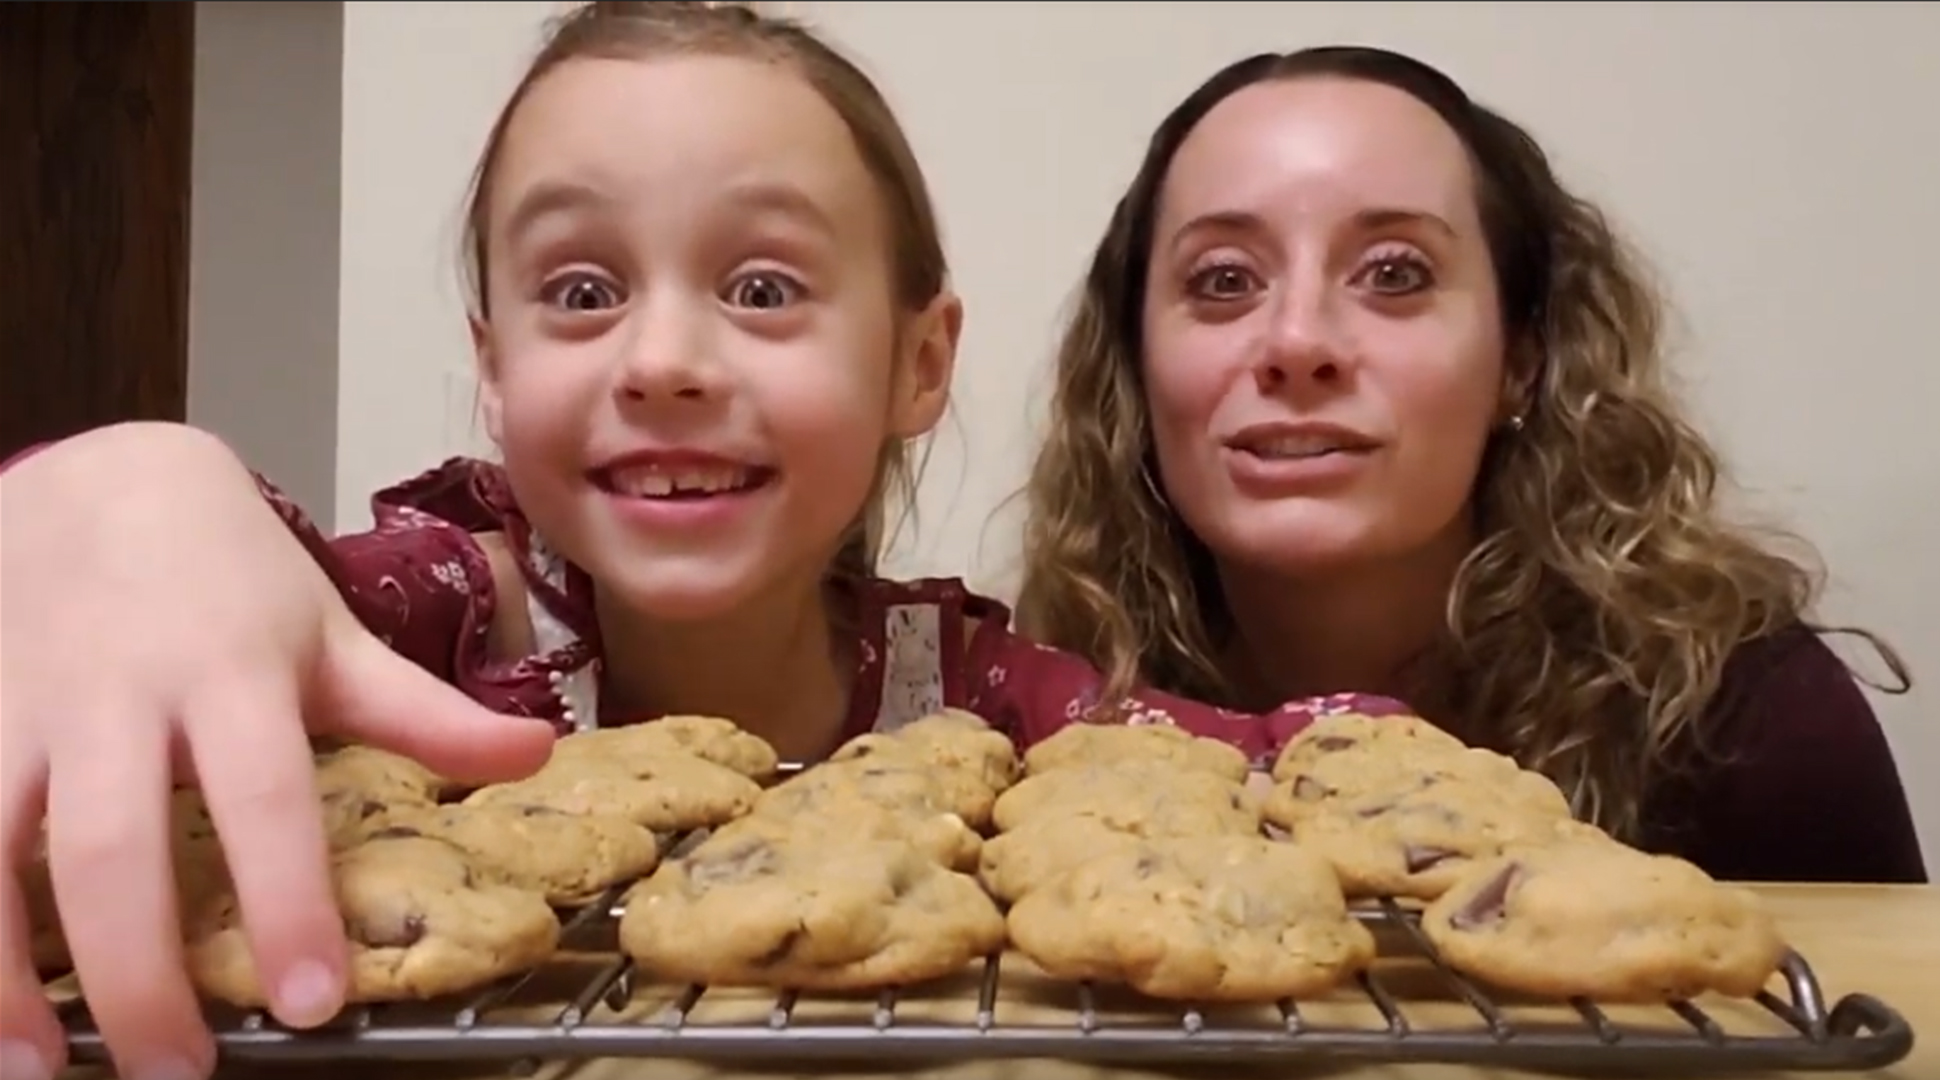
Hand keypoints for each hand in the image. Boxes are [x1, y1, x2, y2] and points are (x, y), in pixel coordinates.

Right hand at [0, 423, 555, 1079]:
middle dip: (139, 971)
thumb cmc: (229, 577)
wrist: (94, 478)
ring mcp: (16, 704)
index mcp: (231, 673)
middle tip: (178, 1072)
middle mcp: (118, 693)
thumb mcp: (330, 634)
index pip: (266, 798)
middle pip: (115, 846)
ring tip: (37, 1066)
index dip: (287, 900)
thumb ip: (421, 712)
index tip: (310, 1002)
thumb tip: (537, 753)